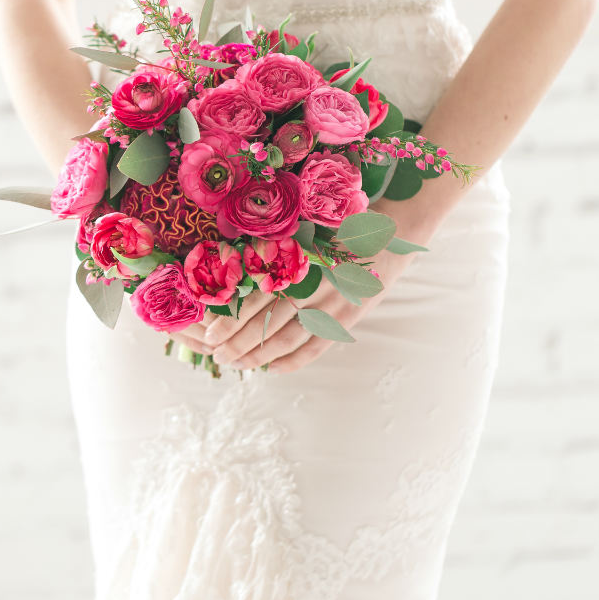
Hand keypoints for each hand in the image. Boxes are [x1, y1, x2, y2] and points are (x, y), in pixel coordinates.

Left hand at [182, 246, 417, 374]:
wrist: (389, 237)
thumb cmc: (337, 230)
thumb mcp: (305, 234)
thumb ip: (276, 253)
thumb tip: (233, 271)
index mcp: (298, 262)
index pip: (256, 296)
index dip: (231, 317)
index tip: (209, 332)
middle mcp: (313, 285)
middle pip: (267, 321)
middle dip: (237, 341)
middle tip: (216, 354)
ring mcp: (332, 305)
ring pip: (288, 338)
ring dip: (259, 355)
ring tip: (237, 364)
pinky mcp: (347, 319)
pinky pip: (316, 347)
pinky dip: (294, 361)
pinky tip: (274, 368)